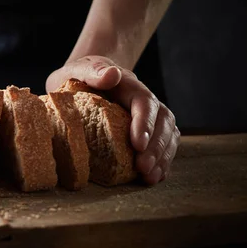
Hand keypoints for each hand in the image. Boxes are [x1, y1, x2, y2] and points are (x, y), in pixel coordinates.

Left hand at [45, 55, 179, 184]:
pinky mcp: (147, 130)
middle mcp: (144, 100)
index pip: (144, 102)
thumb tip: (112, 74)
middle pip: (162, 120)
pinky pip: (163, 144)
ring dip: (162, 157)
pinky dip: (162, 161)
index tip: (138, 144)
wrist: (84, 77)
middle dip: (156, 146)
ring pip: (168, 134)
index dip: (144, 123)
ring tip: (150, 177)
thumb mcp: (79, 70)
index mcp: (129, 85)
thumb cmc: (79, 75)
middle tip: (143, 168)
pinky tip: (154, 177)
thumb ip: (93, 71)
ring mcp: (148, 115)